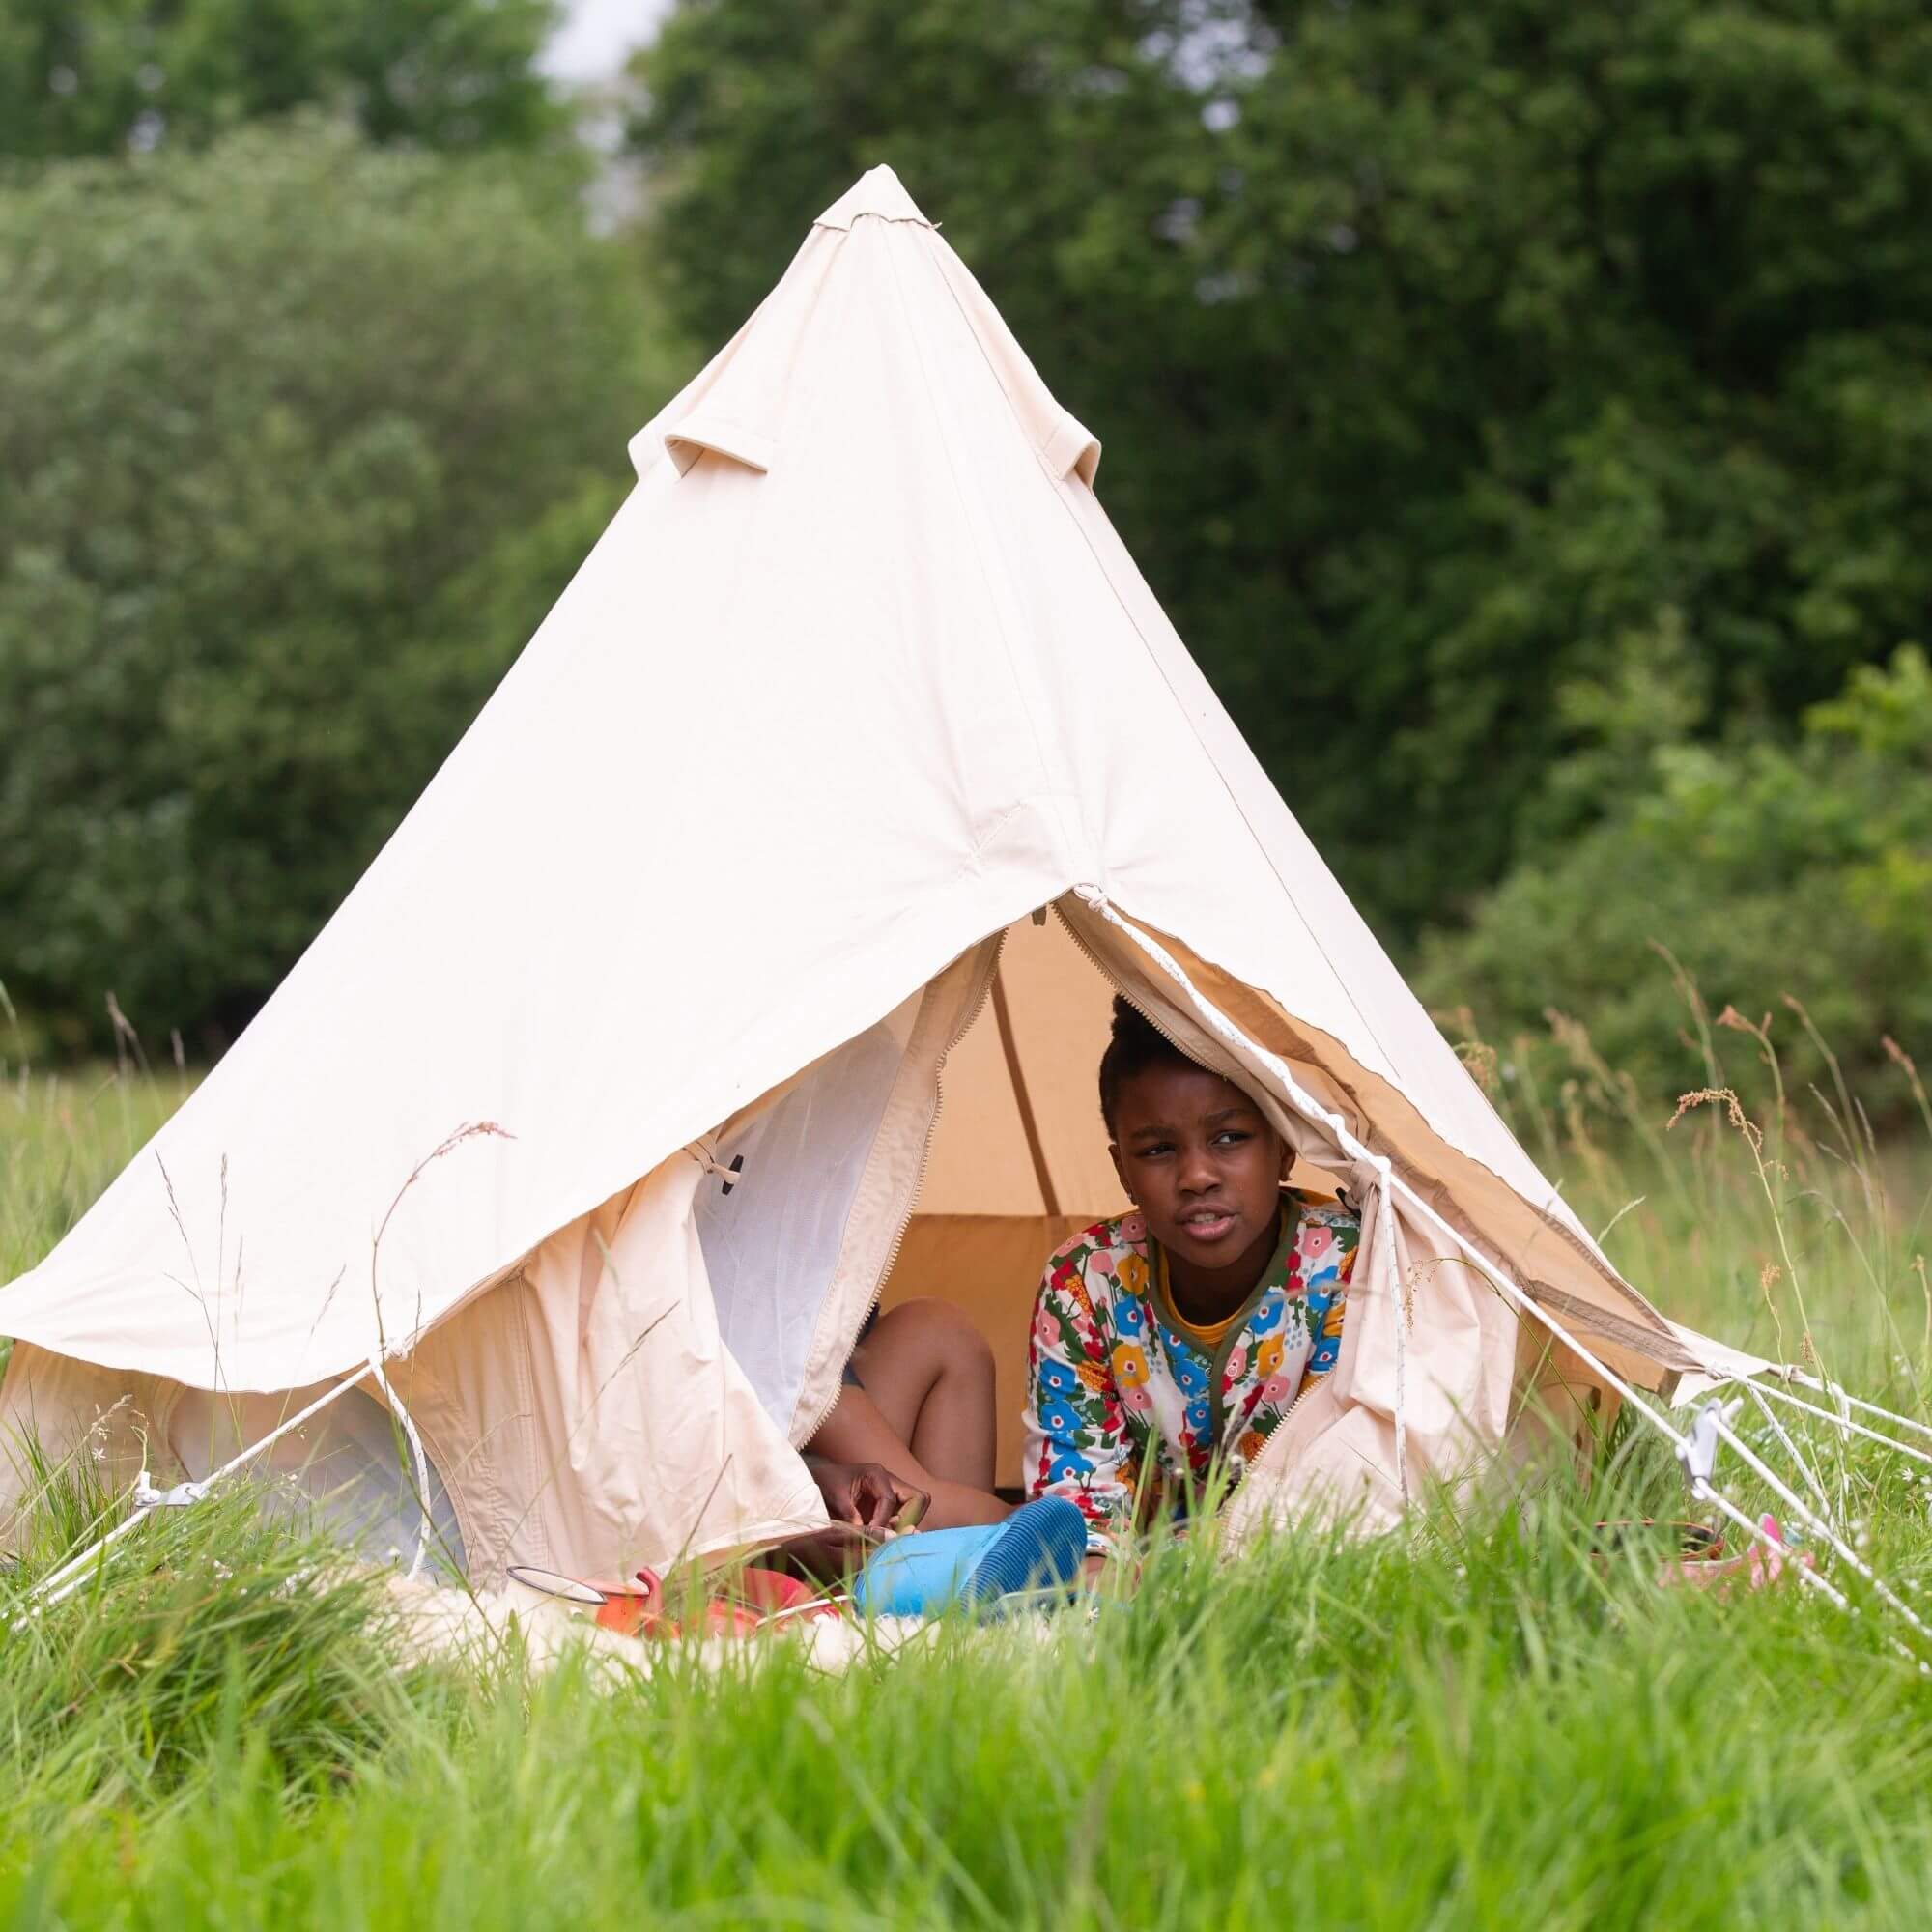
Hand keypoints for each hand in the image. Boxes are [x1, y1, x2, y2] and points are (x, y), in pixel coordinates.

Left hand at [806, 1456, 929, 1535]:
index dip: (884, 1520)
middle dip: (907, 1519)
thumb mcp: (835, 1498)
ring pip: (915, 1509)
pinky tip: (882, 1537)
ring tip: (883, 1537)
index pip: (891, 1500)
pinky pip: (904, 1517)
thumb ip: (851, 1515)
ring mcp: (892, 1492)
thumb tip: (866, 1533)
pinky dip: (897, 1528)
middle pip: (918, 1499)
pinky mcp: (889, 1505)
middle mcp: (890, 1482)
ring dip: (904, 1525)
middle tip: (889, 1535)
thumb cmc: (826, 1484)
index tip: (872, 1535)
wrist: (819, 1480)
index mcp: (877, 1475)